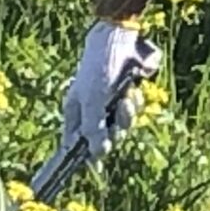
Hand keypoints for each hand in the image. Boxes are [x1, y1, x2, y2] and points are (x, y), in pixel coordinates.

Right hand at [58, 20, 146, 163]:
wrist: (120, 40)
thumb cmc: (99, 69)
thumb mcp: (92, 101)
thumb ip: (93, 129)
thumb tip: (98, 156)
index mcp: (75, 113)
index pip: (75, 144)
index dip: (81, 157)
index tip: (90, 170)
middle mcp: (92, 111)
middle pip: (105, 139)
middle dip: (113, 132)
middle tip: (116, 125)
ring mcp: (110, 104)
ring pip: (123, 126)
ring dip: (126, 116)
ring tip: (125, 99)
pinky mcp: (127, 96)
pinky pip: (134, 112)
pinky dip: (134, 104)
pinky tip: (132, 91)